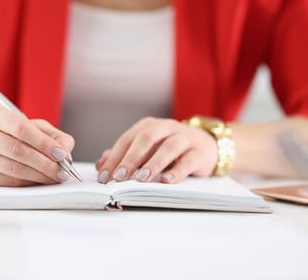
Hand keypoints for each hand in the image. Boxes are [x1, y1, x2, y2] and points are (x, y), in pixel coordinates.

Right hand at [0, 103, 74, 186]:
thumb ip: (49, 133)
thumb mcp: (26, 123)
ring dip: (40, 175)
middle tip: (63, 170)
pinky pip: (8, 181)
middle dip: (45, 163)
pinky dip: (28, 182)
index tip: (61, 154)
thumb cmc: (4, 131)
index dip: (43, 142)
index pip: (21, 128)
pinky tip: (39, 180)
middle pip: (17, 150)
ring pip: (14, 169)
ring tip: (55, 177)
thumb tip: (66, 149)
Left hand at [95, 117, 217, 183]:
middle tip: (119, 177)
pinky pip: (188, 160)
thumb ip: (124, 155)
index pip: (127, 140)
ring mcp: (184, 138)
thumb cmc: (170, 149)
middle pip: (146, 139)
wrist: (207, 145)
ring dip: (153, 163)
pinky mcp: (199, 152)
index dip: (114, 158)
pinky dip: (177, 171)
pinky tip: (167, 181)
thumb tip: (101, 166)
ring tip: (141, 179)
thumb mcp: (146, 150)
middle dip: (130, 158)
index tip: (104, 176)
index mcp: (149, 126)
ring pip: (168, 147)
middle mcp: (166, 127)